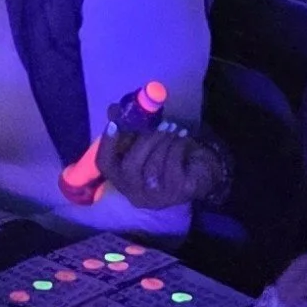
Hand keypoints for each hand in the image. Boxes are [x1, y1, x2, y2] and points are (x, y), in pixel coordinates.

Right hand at [99, 120, 227, 211]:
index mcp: (123, 180)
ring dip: (163, 142)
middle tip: (160, 124)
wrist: (201, 172)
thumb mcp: (148, 142)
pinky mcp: (178, 193)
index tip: (114, 124)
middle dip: (144, 141)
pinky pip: (172, 166)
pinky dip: (176, 147)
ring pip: (152, 168)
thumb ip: (130, 128)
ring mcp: (157, 197)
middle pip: (130, 168)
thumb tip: (114, 109)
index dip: (107, 145)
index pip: (105, 166)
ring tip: (172, 127)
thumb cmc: (168, 156)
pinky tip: (182, 136)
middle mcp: (136, 193)